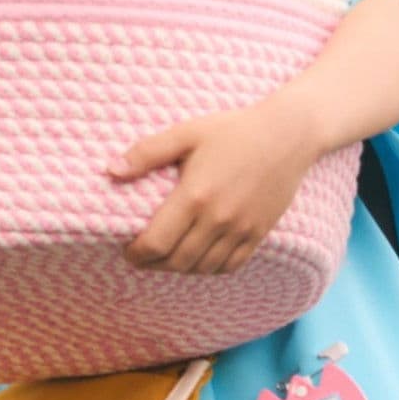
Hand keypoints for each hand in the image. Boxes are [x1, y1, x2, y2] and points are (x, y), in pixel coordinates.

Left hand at [116, 94, 326, 275]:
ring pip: (202, 268)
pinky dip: (209, 269)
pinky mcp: (258, 234)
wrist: (288, 136)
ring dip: (180, 268)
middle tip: (143, 256)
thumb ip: (146, 153)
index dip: (137, 254)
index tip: (128, 250)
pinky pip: (230, 266)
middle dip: (153, 264)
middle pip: (176, 261)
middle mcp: (217, 219)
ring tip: (167, 257)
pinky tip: (198, 259)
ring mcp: (240, 230)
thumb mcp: (186, 133)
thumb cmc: (234, 130)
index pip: (156, 243)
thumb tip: (111, 171)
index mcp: (194, 196)